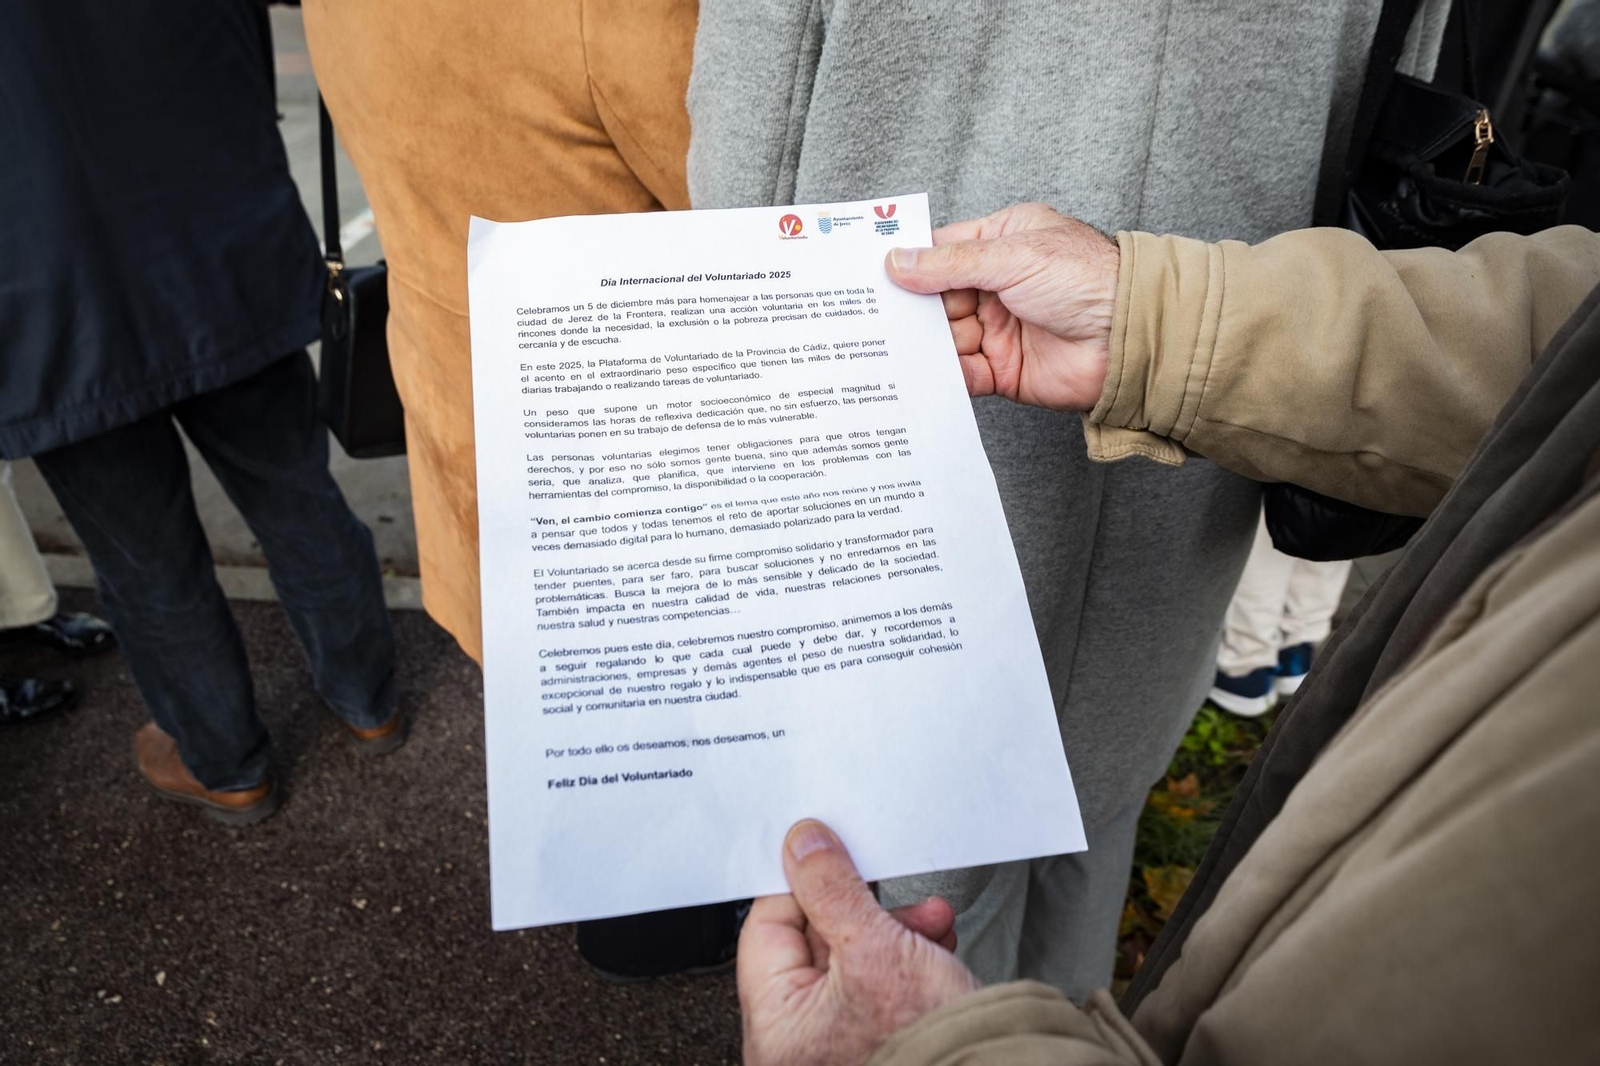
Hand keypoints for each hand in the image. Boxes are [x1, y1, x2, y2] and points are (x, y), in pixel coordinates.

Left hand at [739, 820, 979, 1065]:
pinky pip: (879, 981)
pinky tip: (935, 943)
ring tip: (930, 920)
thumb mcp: (877, 949)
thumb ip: (832, 890)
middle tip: (887, 887)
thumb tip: (803, 847)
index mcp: (777, 1027)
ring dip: (895, 928)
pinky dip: (908, 956)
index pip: (767, 929)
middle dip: (864, 908)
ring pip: (853, 956)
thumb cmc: (931, 1051)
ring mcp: (838, 1042)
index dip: (798, 884)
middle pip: (814, 941)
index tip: (822, 852)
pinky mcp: (878, 1038)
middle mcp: (799, 1041)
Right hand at [886, 203, 1119, 411]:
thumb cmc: (1090, 280)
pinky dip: (943, 376)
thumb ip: (951, 263)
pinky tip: (921, 375)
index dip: (907, 261)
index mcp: (1003, 243)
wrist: (1131, 339)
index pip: (942, 250)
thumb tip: (898, 262)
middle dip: (909, 309)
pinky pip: (963, 373)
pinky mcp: (1004, 370)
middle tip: (871, 316)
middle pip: (936, 298)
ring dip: (922, 344)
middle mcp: (998, 285)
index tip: (869, 272)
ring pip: (945, 337)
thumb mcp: (1013, 256)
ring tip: (889, 348)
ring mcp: (1000, 328)